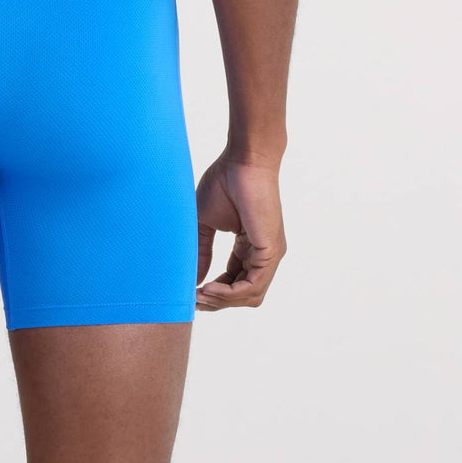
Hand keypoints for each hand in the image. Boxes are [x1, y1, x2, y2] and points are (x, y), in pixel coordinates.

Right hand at [195, 152, 286, 310]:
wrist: (243, 161)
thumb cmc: (224, 182)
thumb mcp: (205, 222)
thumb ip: (201, 251)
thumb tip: (192, 279)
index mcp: (249, 246)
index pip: (234, 280)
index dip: (214, 291)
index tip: (191, 293)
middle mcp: (263, 254)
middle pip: (243, 293)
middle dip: (217, 301)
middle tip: (192, 301)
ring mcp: (270, 254)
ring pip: (249, 294)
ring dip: (222, 301)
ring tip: (199, 296)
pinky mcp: (271, 251)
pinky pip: (253, 285)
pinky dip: (230, 292)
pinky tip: (210, 289)